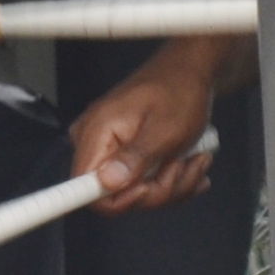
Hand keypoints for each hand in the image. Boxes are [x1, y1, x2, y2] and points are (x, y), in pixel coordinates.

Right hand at [71, 44, 227, 211]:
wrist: (189, 74)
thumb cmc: (179, 91)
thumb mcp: (165, 128)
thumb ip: (135, 157)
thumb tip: (108, 183)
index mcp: (97, 132)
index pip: (83, 189)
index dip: (117, 200)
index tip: (146, 190)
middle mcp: (94, 142)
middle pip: (116, 197)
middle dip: (159, 190)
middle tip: (183, 166)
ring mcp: (109, 150)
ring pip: (135, 195)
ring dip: (172, 185)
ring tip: (191, 160)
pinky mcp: (122, 156)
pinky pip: (142, 186)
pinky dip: (170, 180)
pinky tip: (186, 163)